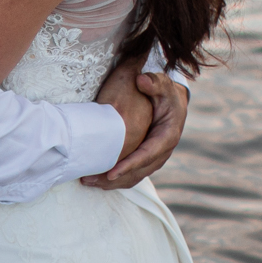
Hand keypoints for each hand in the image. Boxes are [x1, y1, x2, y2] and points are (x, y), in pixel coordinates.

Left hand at [82, 70, 189, 190]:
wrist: (173, 102)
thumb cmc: (165, 93)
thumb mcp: (163, 85)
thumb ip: (154, 82)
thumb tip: (142, 79)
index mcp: (167, 137)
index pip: (147, 154)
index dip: (129, 165)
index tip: (111, 173)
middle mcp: (162, 152)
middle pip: (137, 172)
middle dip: (114, 179)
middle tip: (90, 180)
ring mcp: (154, 159)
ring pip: (133, 177)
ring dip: (111, 183)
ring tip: (88, 181)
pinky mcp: (145, 161)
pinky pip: (131, 175)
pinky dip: (114, 180)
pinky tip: (96, 179)